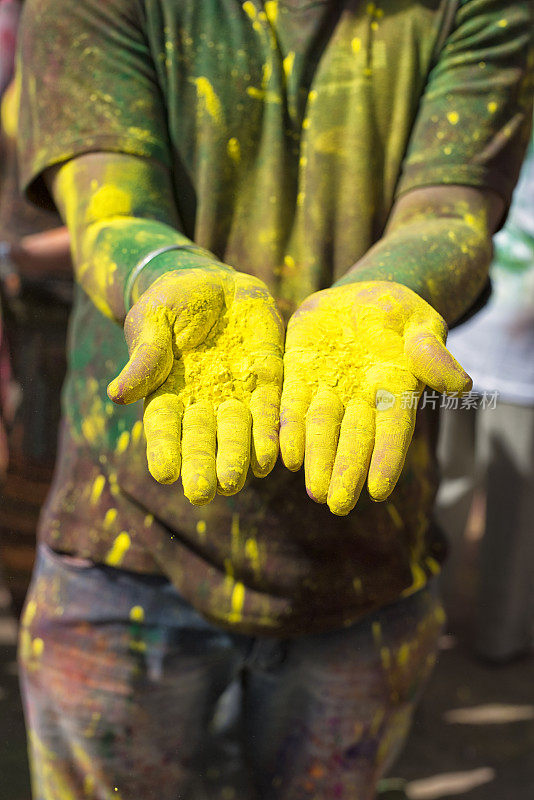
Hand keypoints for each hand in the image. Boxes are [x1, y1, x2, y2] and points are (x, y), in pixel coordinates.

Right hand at [108, 268, 283, 504]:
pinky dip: (269, 434)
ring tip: (234, 482)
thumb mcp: (152, 319)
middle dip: (202, 465)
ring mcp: (235, 395)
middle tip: (203, 493)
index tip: (164, 473)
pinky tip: (271, 457)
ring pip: (236, 434)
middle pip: (201, 441)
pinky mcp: (266, 380)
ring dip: (236, 458)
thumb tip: (118, 395)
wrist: (213, 283)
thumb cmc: (171, 302)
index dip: (163, 450)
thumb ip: (145, 355)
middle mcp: (201, 403)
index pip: (163, 428)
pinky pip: (269, 412)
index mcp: (166, 393)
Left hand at [280, 281, 470, 514]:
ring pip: (322, 430)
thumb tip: (461, 386)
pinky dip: (289, 431)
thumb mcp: (421, 325)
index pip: (393, 431)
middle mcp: (361, 398)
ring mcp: (329, 389)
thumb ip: (433, 354)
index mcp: (395, 390)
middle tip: (337, 505)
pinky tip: (285, 456)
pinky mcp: (299, 376)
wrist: (357, 297)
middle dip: (346, 471)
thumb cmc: (399, 314)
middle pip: (354, 440)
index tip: (378, 491)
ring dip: (317, 460)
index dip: (385, 460)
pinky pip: (292, 406)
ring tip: (313, 491)